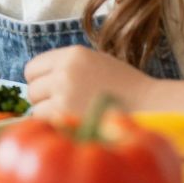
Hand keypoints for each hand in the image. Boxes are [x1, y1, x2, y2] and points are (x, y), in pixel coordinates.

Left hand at [24, 44, 152, 118]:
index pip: (32, 68)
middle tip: (65, 106)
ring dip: (49, 116)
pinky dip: (57, 128)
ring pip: (36, 108)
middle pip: (32, 89)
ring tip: (74, 116)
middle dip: (44, 100)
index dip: (39, 81)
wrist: (151, 106)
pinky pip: (46, 124)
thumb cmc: (123, 88)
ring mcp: (65, 94)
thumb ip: (66, 67)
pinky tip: (75, 125)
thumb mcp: (95, 63)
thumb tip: (36, 80)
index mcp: (72, 54)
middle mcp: (65, 71)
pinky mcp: (69, 117)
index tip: (49, 90)